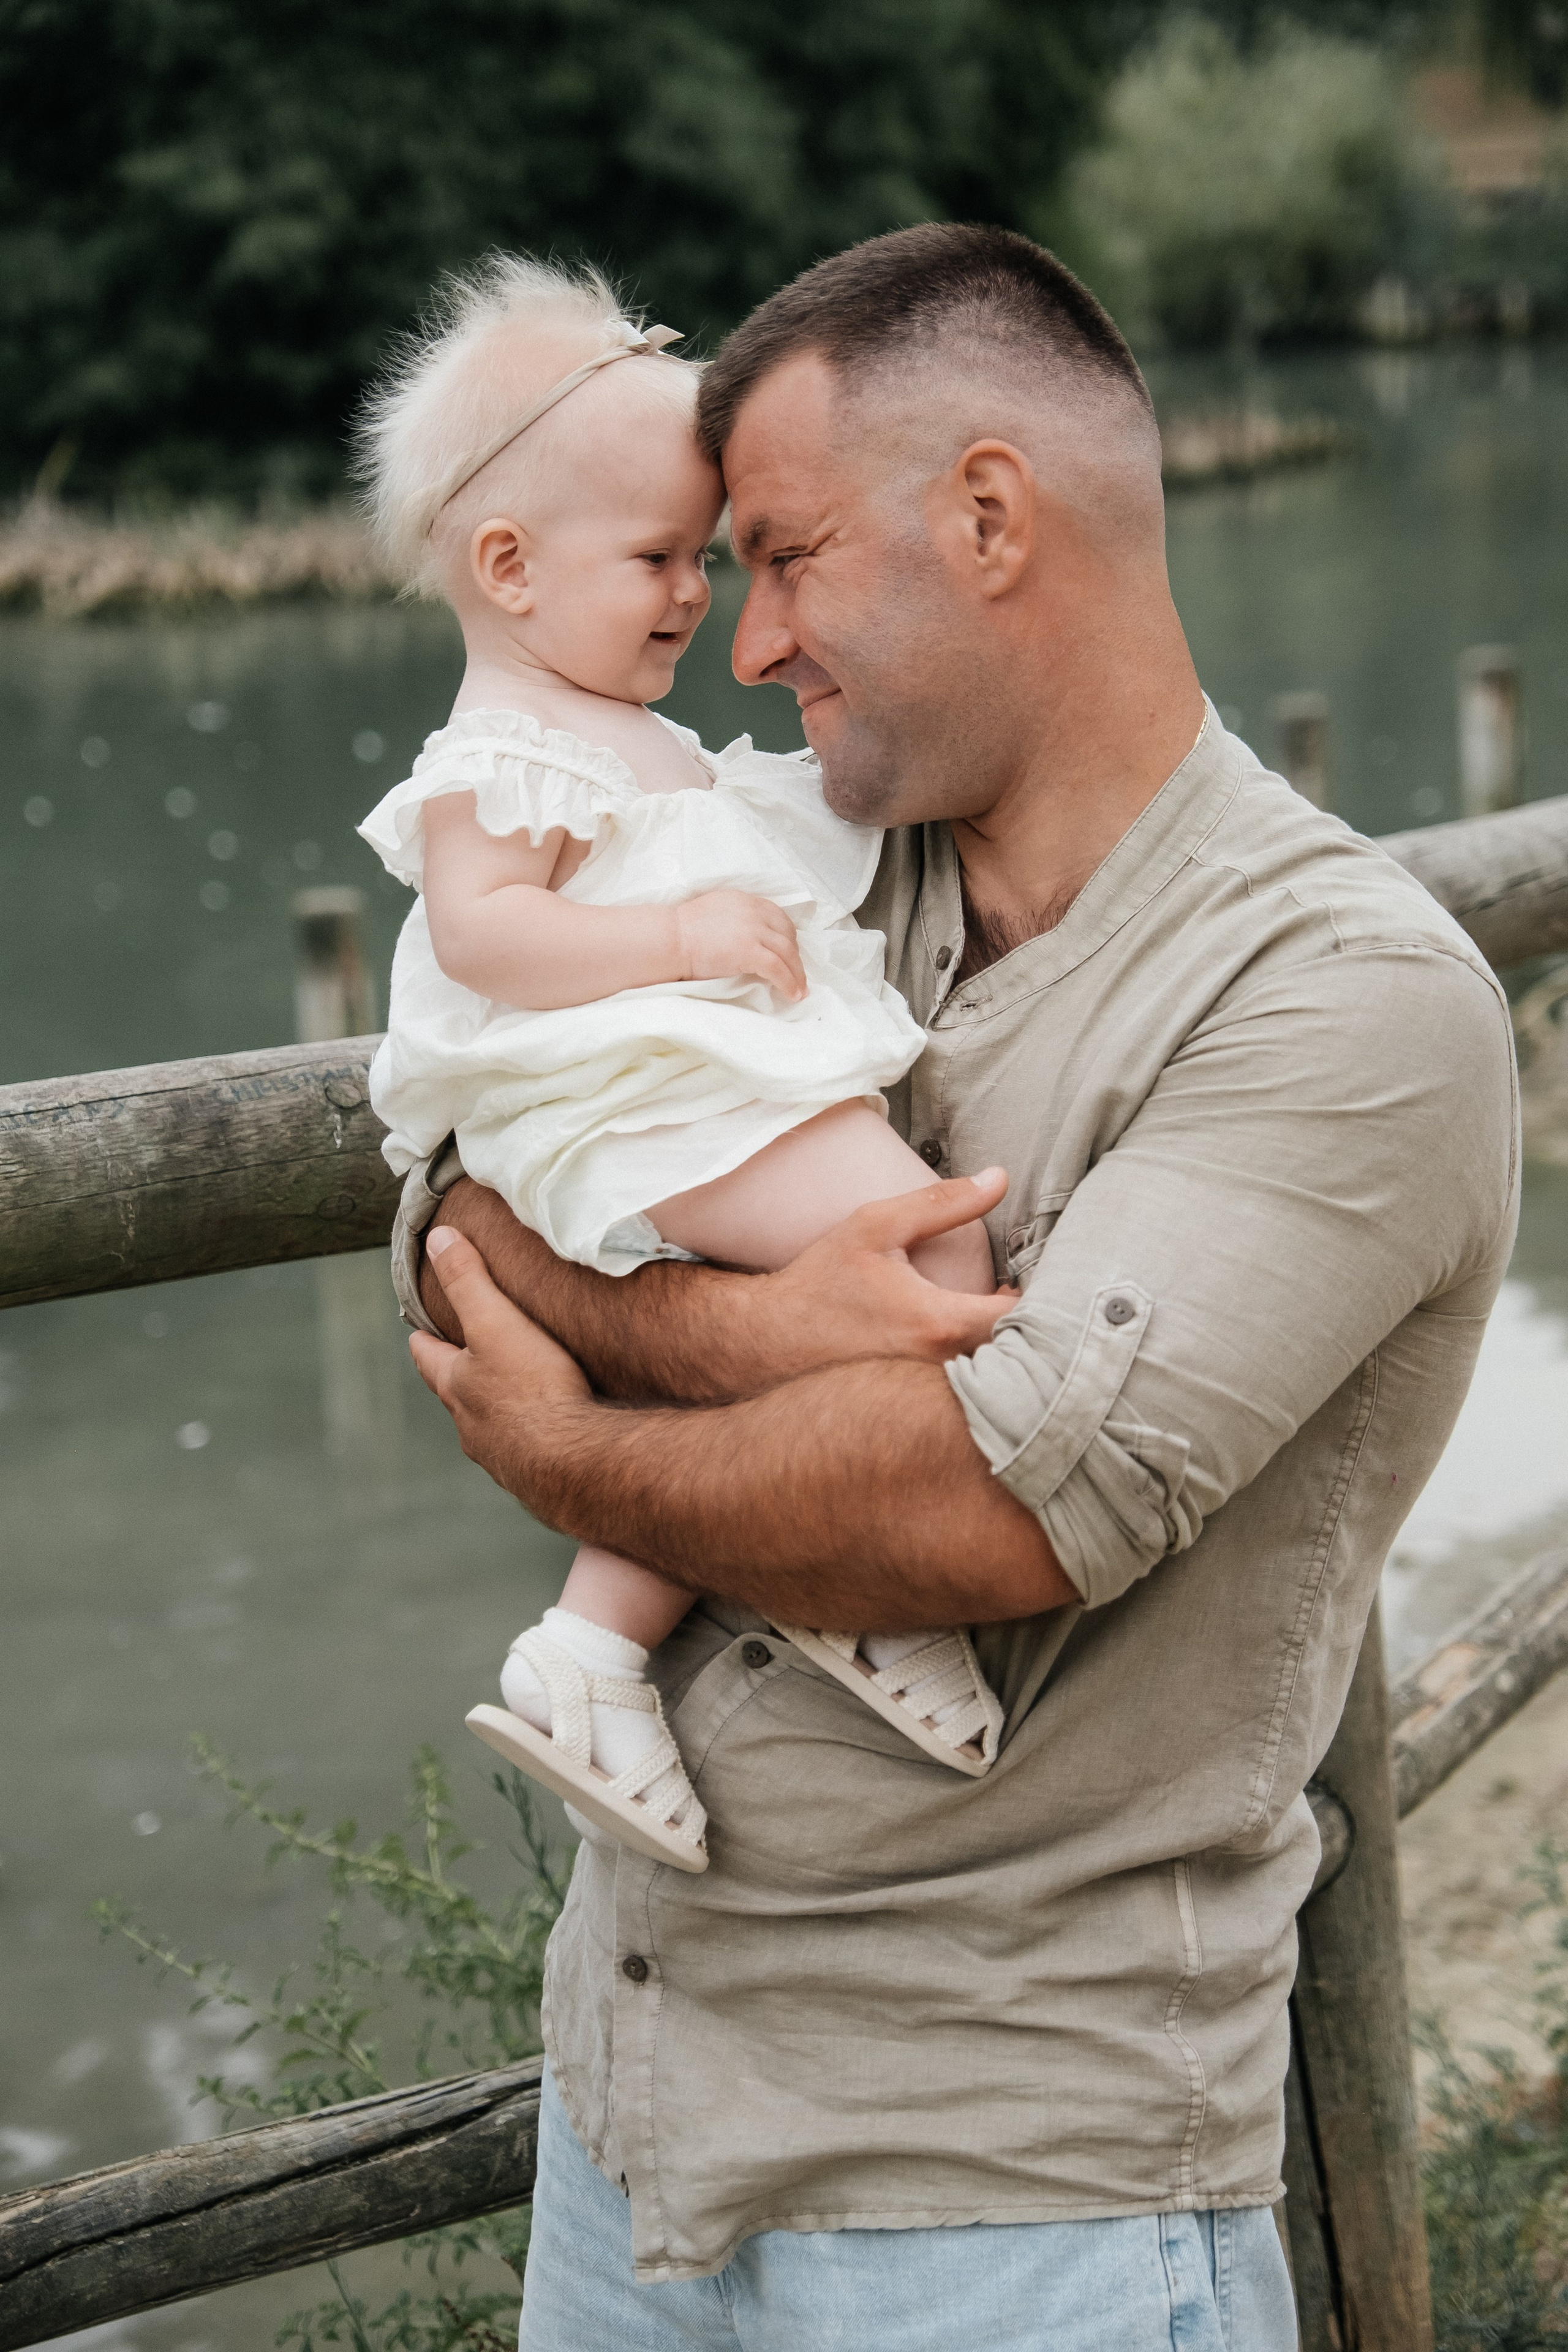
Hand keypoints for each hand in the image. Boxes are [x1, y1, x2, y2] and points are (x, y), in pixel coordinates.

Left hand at [409, 1227, 590, 1495]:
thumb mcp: (496, 1323)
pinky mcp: (537, 1475)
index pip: (427, 1357)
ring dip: (499, 1410)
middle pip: (457, 1394)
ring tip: (517, 1393)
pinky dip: (534, 1436)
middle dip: (462, 1375)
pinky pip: (529, 1449)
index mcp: (456, 1387)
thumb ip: (467, 1281)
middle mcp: (472, 1426)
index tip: (418, 1330)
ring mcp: (503, 1455)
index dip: (423, 1340)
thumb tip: (438, 1239)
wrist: (573, 1464)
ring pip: (491, 1426)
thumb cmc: (532, 1392)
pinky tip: (554, 1432)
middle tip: (471, 1357)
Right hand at [675, 889, 806, 1001]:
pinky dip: (789, 983)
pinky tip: (792, 995)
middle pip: (787, 934)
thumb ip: (736, 919)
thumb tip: (748, 940)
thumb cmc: (682, 933)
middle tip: (796, 974)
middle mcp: (753, 911)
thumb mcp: (715, 914)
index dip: (787, 937)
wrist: (669, 940)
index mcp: (744, 901)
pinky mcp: (750, 951)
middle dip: (795, 956)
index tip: (789, 953)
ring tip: (799, 990)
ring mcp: (753, 931)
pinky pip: (778, 969)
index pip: (778, 917)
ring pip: (788, 952)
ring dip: (797, 974)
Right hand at [751, 1167, 1019, 1378]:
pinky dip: (983, 1371)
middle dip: (1033, 1326)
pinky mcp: (916, 1407)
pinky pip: (970, 1394)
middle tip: (1027, 1295)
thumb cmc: (821, 1282)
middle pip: (1019, 1354)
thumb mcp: (876, 1226)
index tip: (1034, 1275)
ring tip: (1006, 1319)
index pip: (1024, 1316)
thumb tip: (999, 1179)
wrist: (771, 1340)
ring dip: (1009, 1350)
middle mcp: (941, 1367)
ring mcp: (928, 1394)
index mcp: (939, 1321)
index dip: (1044, 1294)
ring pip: (997, 1378)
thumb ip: (942, 1203)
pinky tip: (974, 1345)